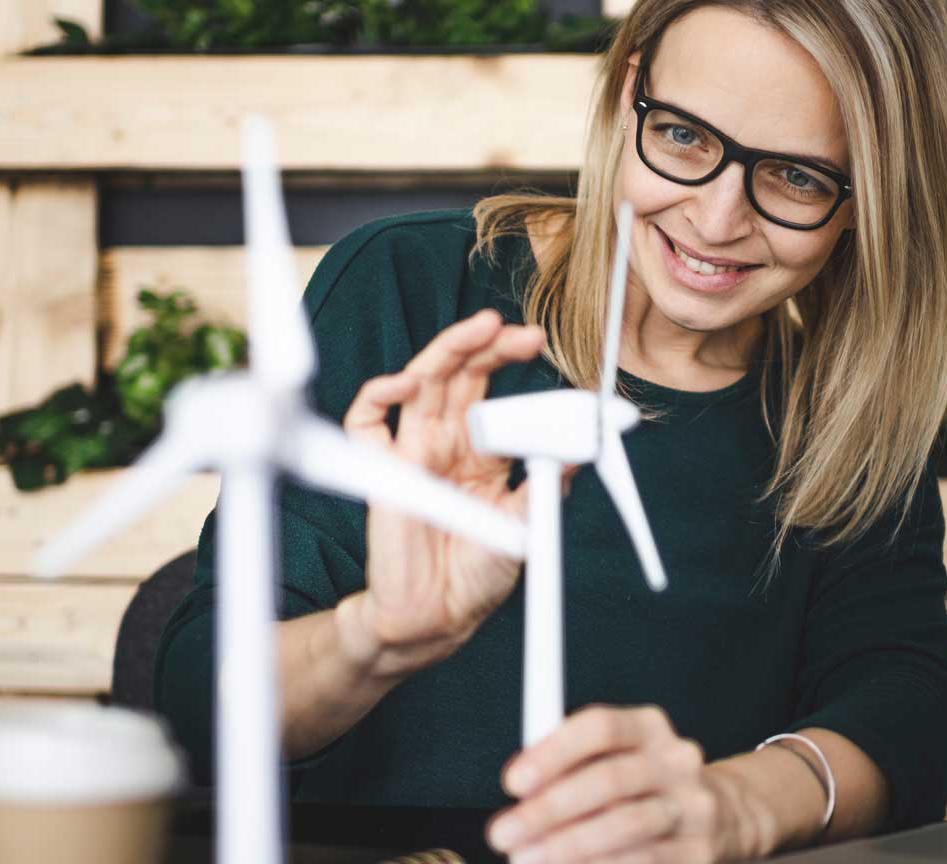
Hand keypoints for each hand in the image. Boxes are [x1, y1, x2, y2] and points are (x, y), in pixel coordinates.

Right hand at [334, 309, 557, 676]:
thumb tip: (580, 444)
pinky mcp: (381, 471)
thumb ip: (548, 480)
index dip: (507, 359)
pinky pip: (366, 421)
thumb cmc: (479, 571)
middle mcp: (444, 443)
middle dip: (486, 345)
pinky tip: (407, 383)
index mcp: (480, 451)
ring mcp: (411, 451)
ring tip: (479, 330)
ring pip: (420, 382)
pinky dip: (381, 393)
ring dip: (448, 350)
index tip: (536, 343)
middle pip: (458, 374)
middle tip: (516, 331)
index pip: (490, 388)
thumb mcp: (527, 520)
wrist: (440, 616)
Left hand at [488, 705, 722, 863]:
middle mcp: (677, 761)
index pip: (600, 727)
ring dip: (567, 847)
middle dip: (549, 810)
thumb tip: (520, 792)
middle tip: (504, 833)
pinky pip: (645, 863)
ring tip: (526, 859)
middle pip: (610, 780)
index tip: (513, 783)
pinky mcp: (699, 853)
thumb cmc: (638, 789)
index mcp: (649, 727)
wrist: (717, 818)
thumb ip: (566, 767)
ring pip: (626, 827)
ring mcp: (693, 808)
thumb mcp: (611, 761)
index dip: (553, 753)